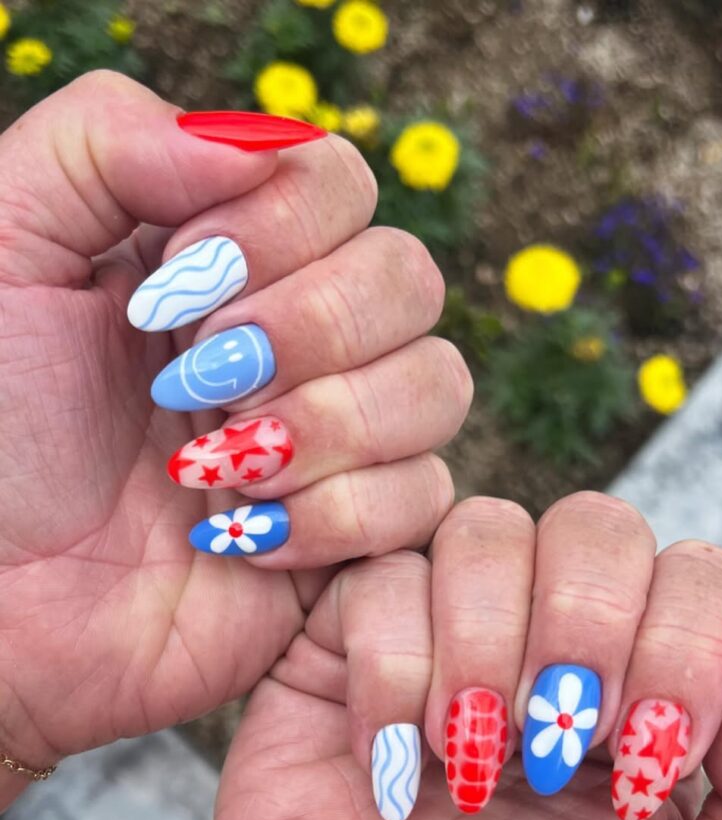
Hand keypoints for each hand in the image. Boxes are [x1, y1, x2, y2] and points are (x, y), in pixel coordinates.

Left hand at [0, 73, 469, 806]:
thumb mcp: (6, 250)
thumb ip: (110, 140)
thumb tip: (263, 143)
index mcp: (229, 258)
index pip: (341, 184)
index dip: (280, 229)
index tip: (176, 295)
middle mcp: (300, 339)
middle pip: (409, 279)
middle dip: (308, 331)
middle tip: (198, 383)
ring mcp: (337, 438)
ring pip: (438, 384)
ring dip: (329, 426)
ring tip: (219, 469)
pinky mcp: (358, 533)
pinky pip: (426, 496)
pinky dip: (338, 515)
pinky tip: (245, 537)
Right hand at [191, 495, 721, 819]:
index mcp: (646, 688)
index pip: (699, 575)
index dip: (682, 643)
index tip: (638, 763)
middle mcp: (552, 639)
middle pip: (594, 523)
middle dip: (585, 625)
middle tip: (556, 745)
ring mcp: (451, 629)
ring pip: (485, 531)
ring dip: (485, 645)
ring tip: (472, 758)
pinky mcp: (351, 641)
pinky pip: (380, 581)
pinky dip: (391, 673)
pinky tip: (396, 766)